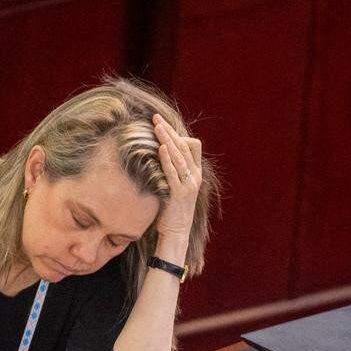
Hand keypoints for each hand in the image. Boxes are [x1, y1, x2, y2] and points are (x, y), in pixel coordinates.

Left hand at [152, 113, 202, 240]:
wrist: (177, 233)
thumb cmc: (172, 210)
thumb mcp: (175, 187)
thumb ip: (172, 172)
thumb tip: (158, 155)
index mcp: (195, 173)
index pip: (192, 145)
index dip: (178, 133)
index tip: (162, 126)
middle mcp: (195, 176)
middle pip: (184, 146)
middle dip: (169, 130)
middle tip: (155, 118)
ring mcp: (189, 185)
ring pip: (179, 156)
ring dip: (167, 139)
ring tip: (156, 126)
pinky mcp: (180, 194)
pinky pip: (173, 172)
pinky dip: (167, 159)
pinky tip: (159, 148)